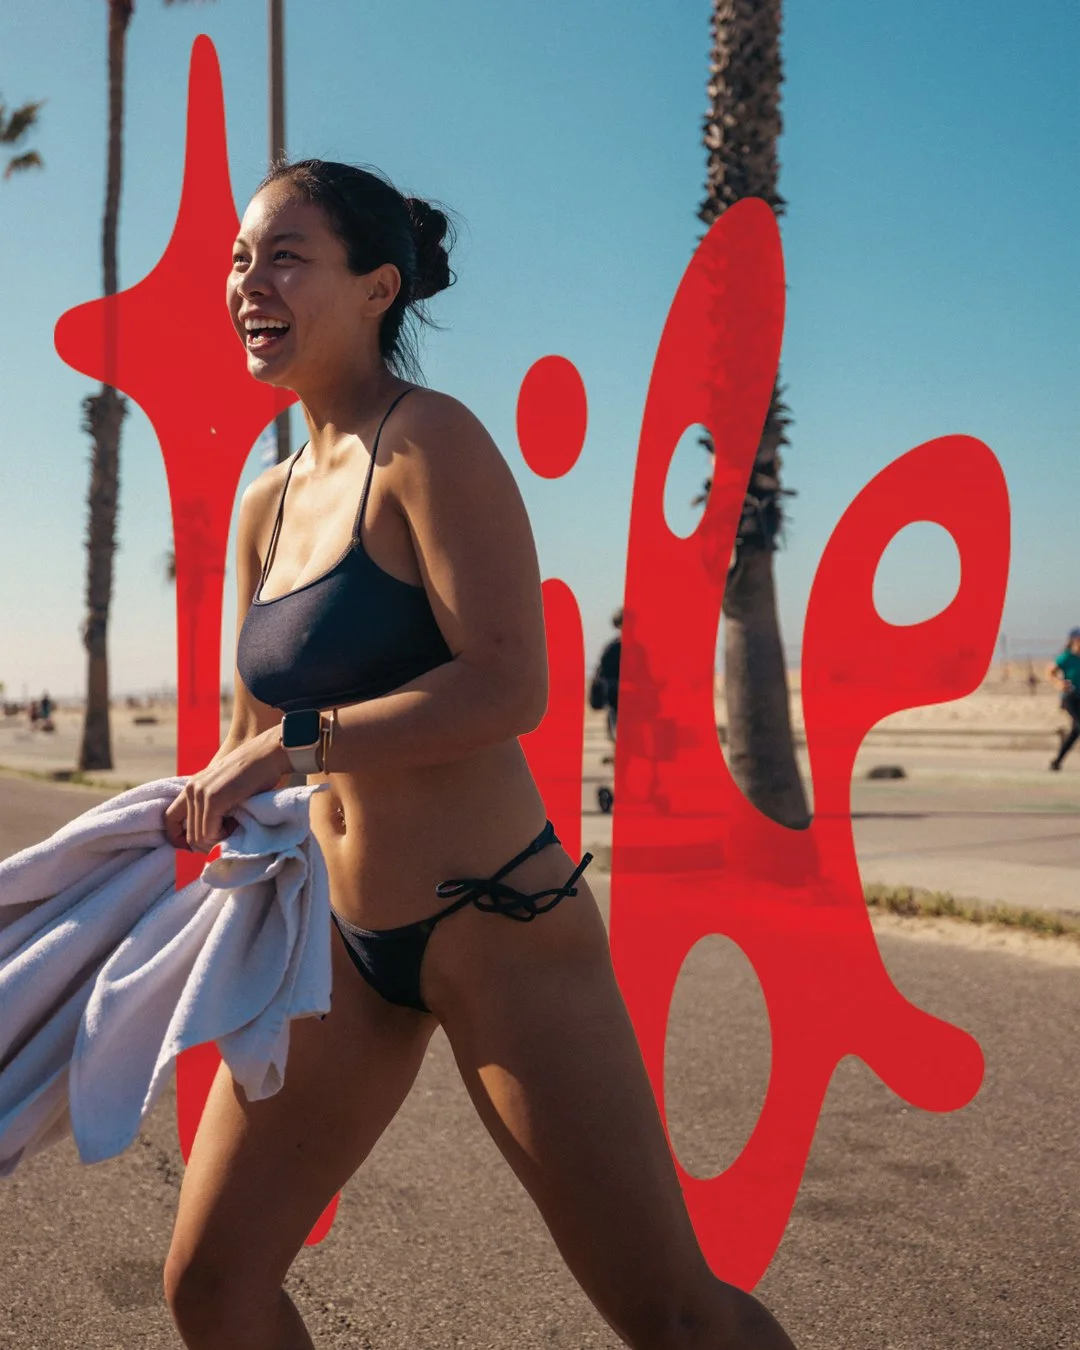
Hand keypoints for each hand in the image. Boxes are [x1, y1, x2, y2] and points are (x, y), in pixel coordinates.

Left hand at [163, 729, 291, 852]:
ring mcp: (201, 793)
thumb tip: (208, 837)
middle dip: (207, 845)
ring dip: (217, 841)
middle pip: (187, 835)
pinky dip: (223, 836)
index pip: (170, 820)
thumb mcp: (225, 789)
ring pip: (198, 838)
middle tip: (228, 837)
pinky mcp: (214, 799)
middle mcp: (191, 789)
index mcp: (192, 787)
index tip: (200, 845)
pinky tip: (236, 825)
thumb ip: (212, 805)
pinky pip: (210, 833)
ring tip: (234, 828)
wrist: (268, 754)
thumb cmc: (255, 773)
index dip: (179, 838)